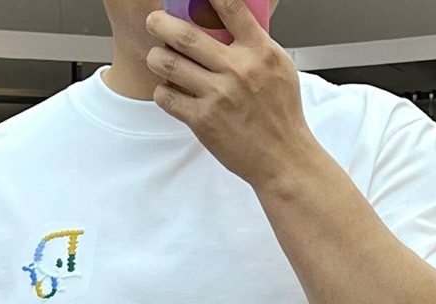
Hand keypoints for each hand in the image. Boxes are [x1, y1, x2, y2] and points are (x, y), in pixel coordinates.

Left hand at [145, 0, 317, 189]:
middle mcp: (238, 70)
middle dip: (160, 24)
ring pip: (170, 65)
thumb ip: (256, 43)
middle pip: (185, 35)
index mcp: (259, 51)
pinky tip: (169, 91)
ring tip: (157, 58)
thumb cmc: (281, 115)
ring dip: (156, 58)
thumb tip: (230, 21)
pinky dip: (163, 91)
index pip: (230, 6)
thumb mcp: (280, 68)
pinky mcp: (204, 121)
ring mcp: (219, 96)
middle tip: (153, 21)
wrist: (282, 157)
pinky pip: (168, 98)